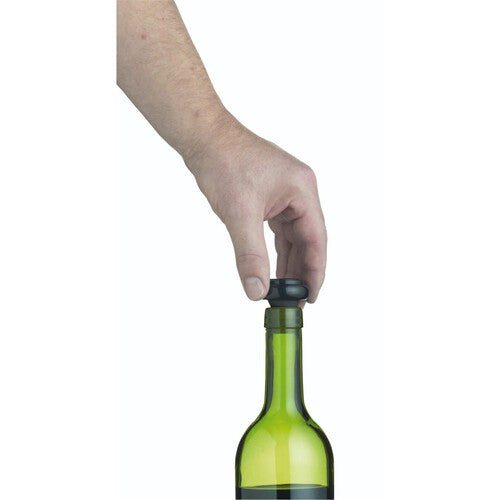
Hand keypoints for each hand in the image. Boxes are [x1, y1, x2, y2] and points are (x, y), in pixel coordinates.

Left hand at [184, 112, 326, 302]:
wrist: (204, 137)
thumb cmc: (224, 163)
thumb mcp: (239, 214)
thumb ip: (250, 255)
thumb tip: (257, 290)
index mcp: (302, 190)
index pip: (316, 239)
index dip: (315, 270)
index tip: (311, 296)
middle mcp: (299, 191)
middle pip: (307, 239)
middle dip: (301, 270)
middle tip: (295, 299)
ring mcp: (286, 193)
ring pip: (293, 236)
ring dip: (289, 261)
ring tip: (284, 289)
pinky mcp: (271, 196)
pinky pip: (280, 229)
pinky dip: (277, 249)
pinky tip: (274, 266)